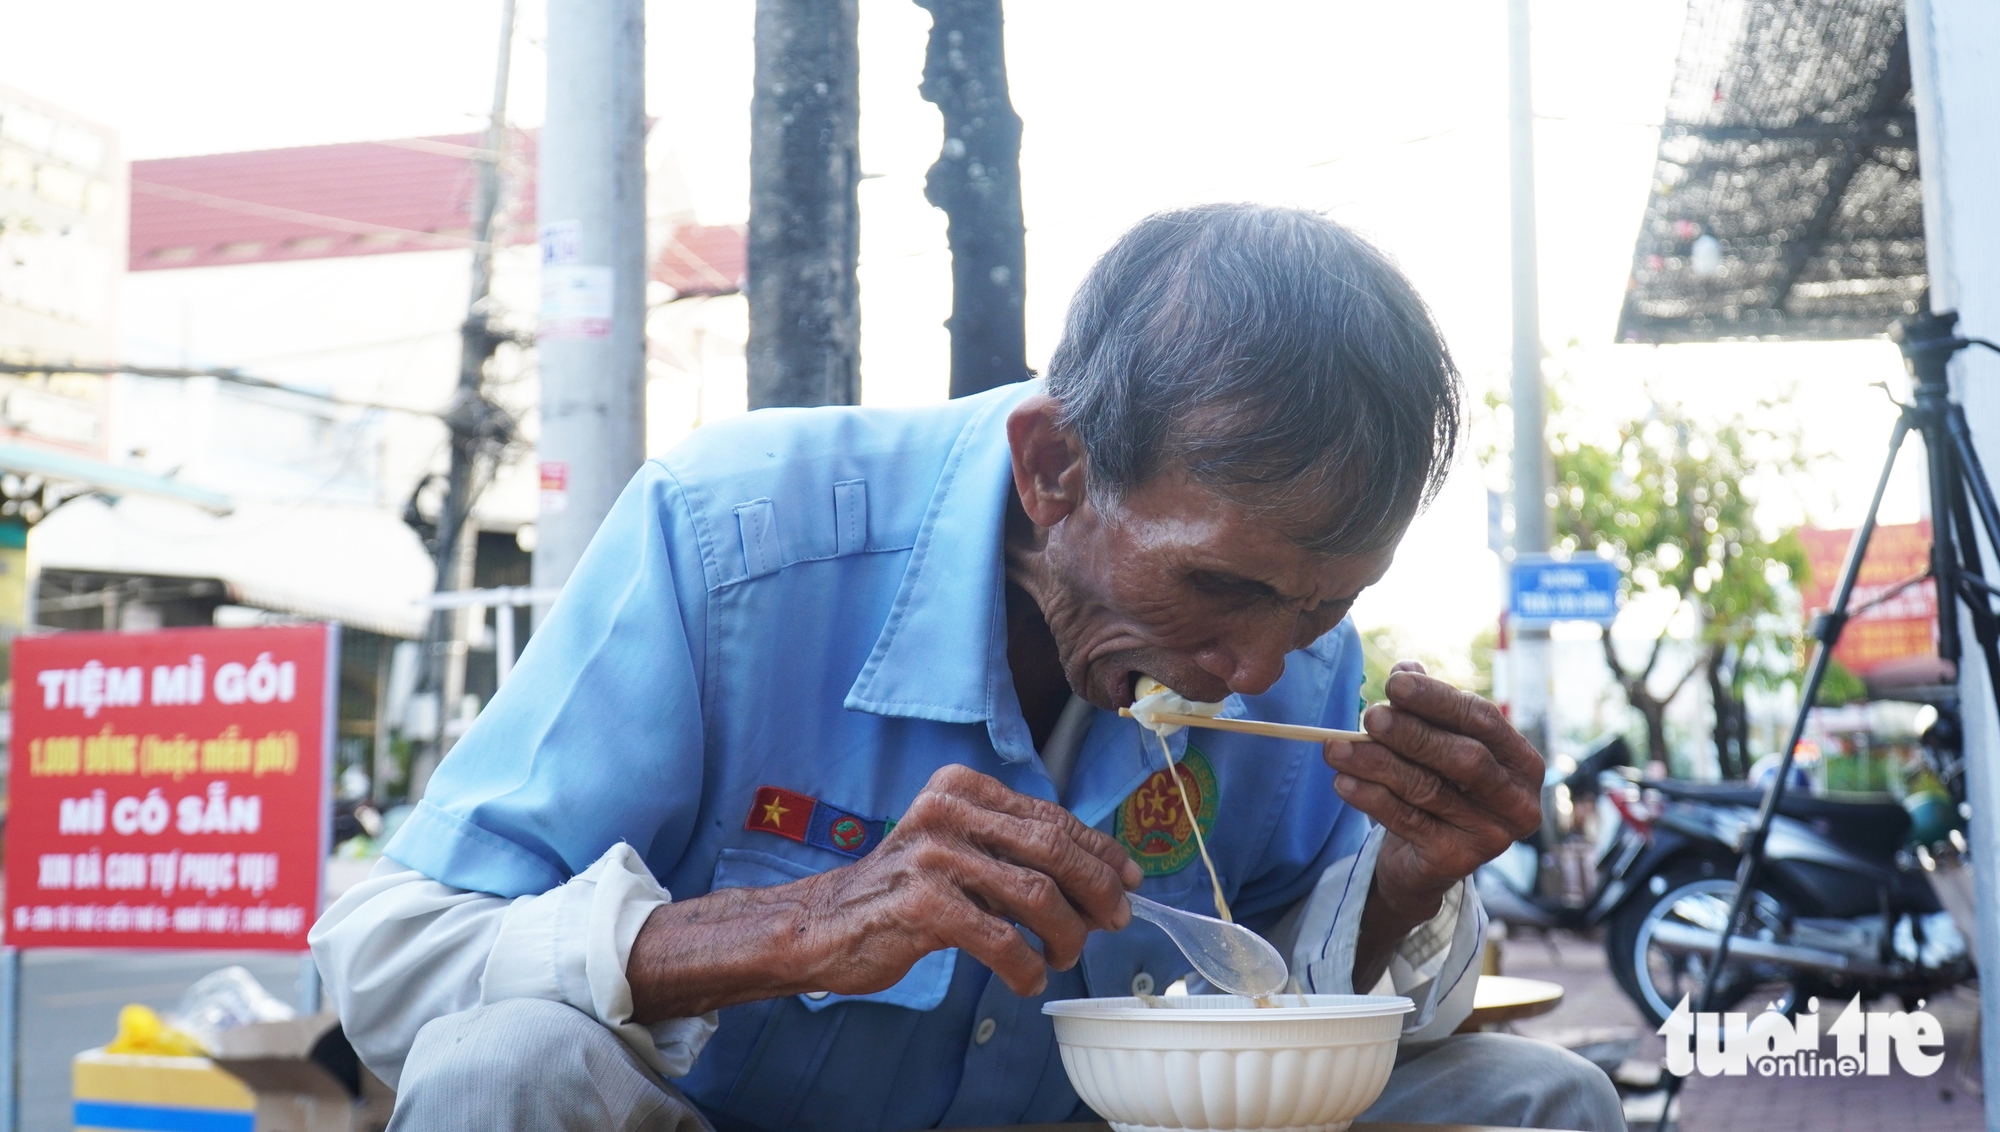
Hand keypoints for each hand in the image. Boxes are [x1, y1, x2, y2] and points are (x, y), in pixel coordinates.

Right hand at [798, 764, 1140, 997]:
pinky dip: (1026, 966)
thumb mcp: (959, 852)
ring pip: (1037, 895)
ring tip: (1064, 956)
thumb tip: (1105, 877)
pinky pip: (1001, 939)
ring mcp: (933, 855)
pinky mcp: (923, 903)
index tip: (1130, 879)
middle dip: (1098, 889)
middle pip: (1053, 849)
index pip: (1051, 817)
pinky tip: (1028, 980)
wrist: (826, 924)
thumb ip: (1014, 852)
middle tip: (1115, 922)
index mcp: (962, 788)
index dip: (1100, 850)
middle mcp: (948, 811)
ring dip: (1066, 935)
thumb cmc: (904, 892)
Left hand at [1323, 662, 1542, 922]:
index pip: (1484, 720)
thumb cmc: (1438, 787)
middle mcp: (1517, 800)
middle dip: (1412, 733)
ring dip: (1377, 763)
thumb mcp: (1437, 744)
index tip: (1394, 682)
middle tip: (1369, 716)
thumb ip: (1426, 707)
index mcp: (1522, 762)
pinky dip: (1370, 798)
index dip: (1438, 699)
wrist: (1424, 861)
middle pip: (1464, 758)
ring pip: (1428, 789)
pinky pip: (1407, 821)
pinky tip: (1342, 781)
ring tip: (1337, 747)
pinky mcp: (1457, 861)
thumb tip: (1405, 669)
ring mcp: (1491, 835)